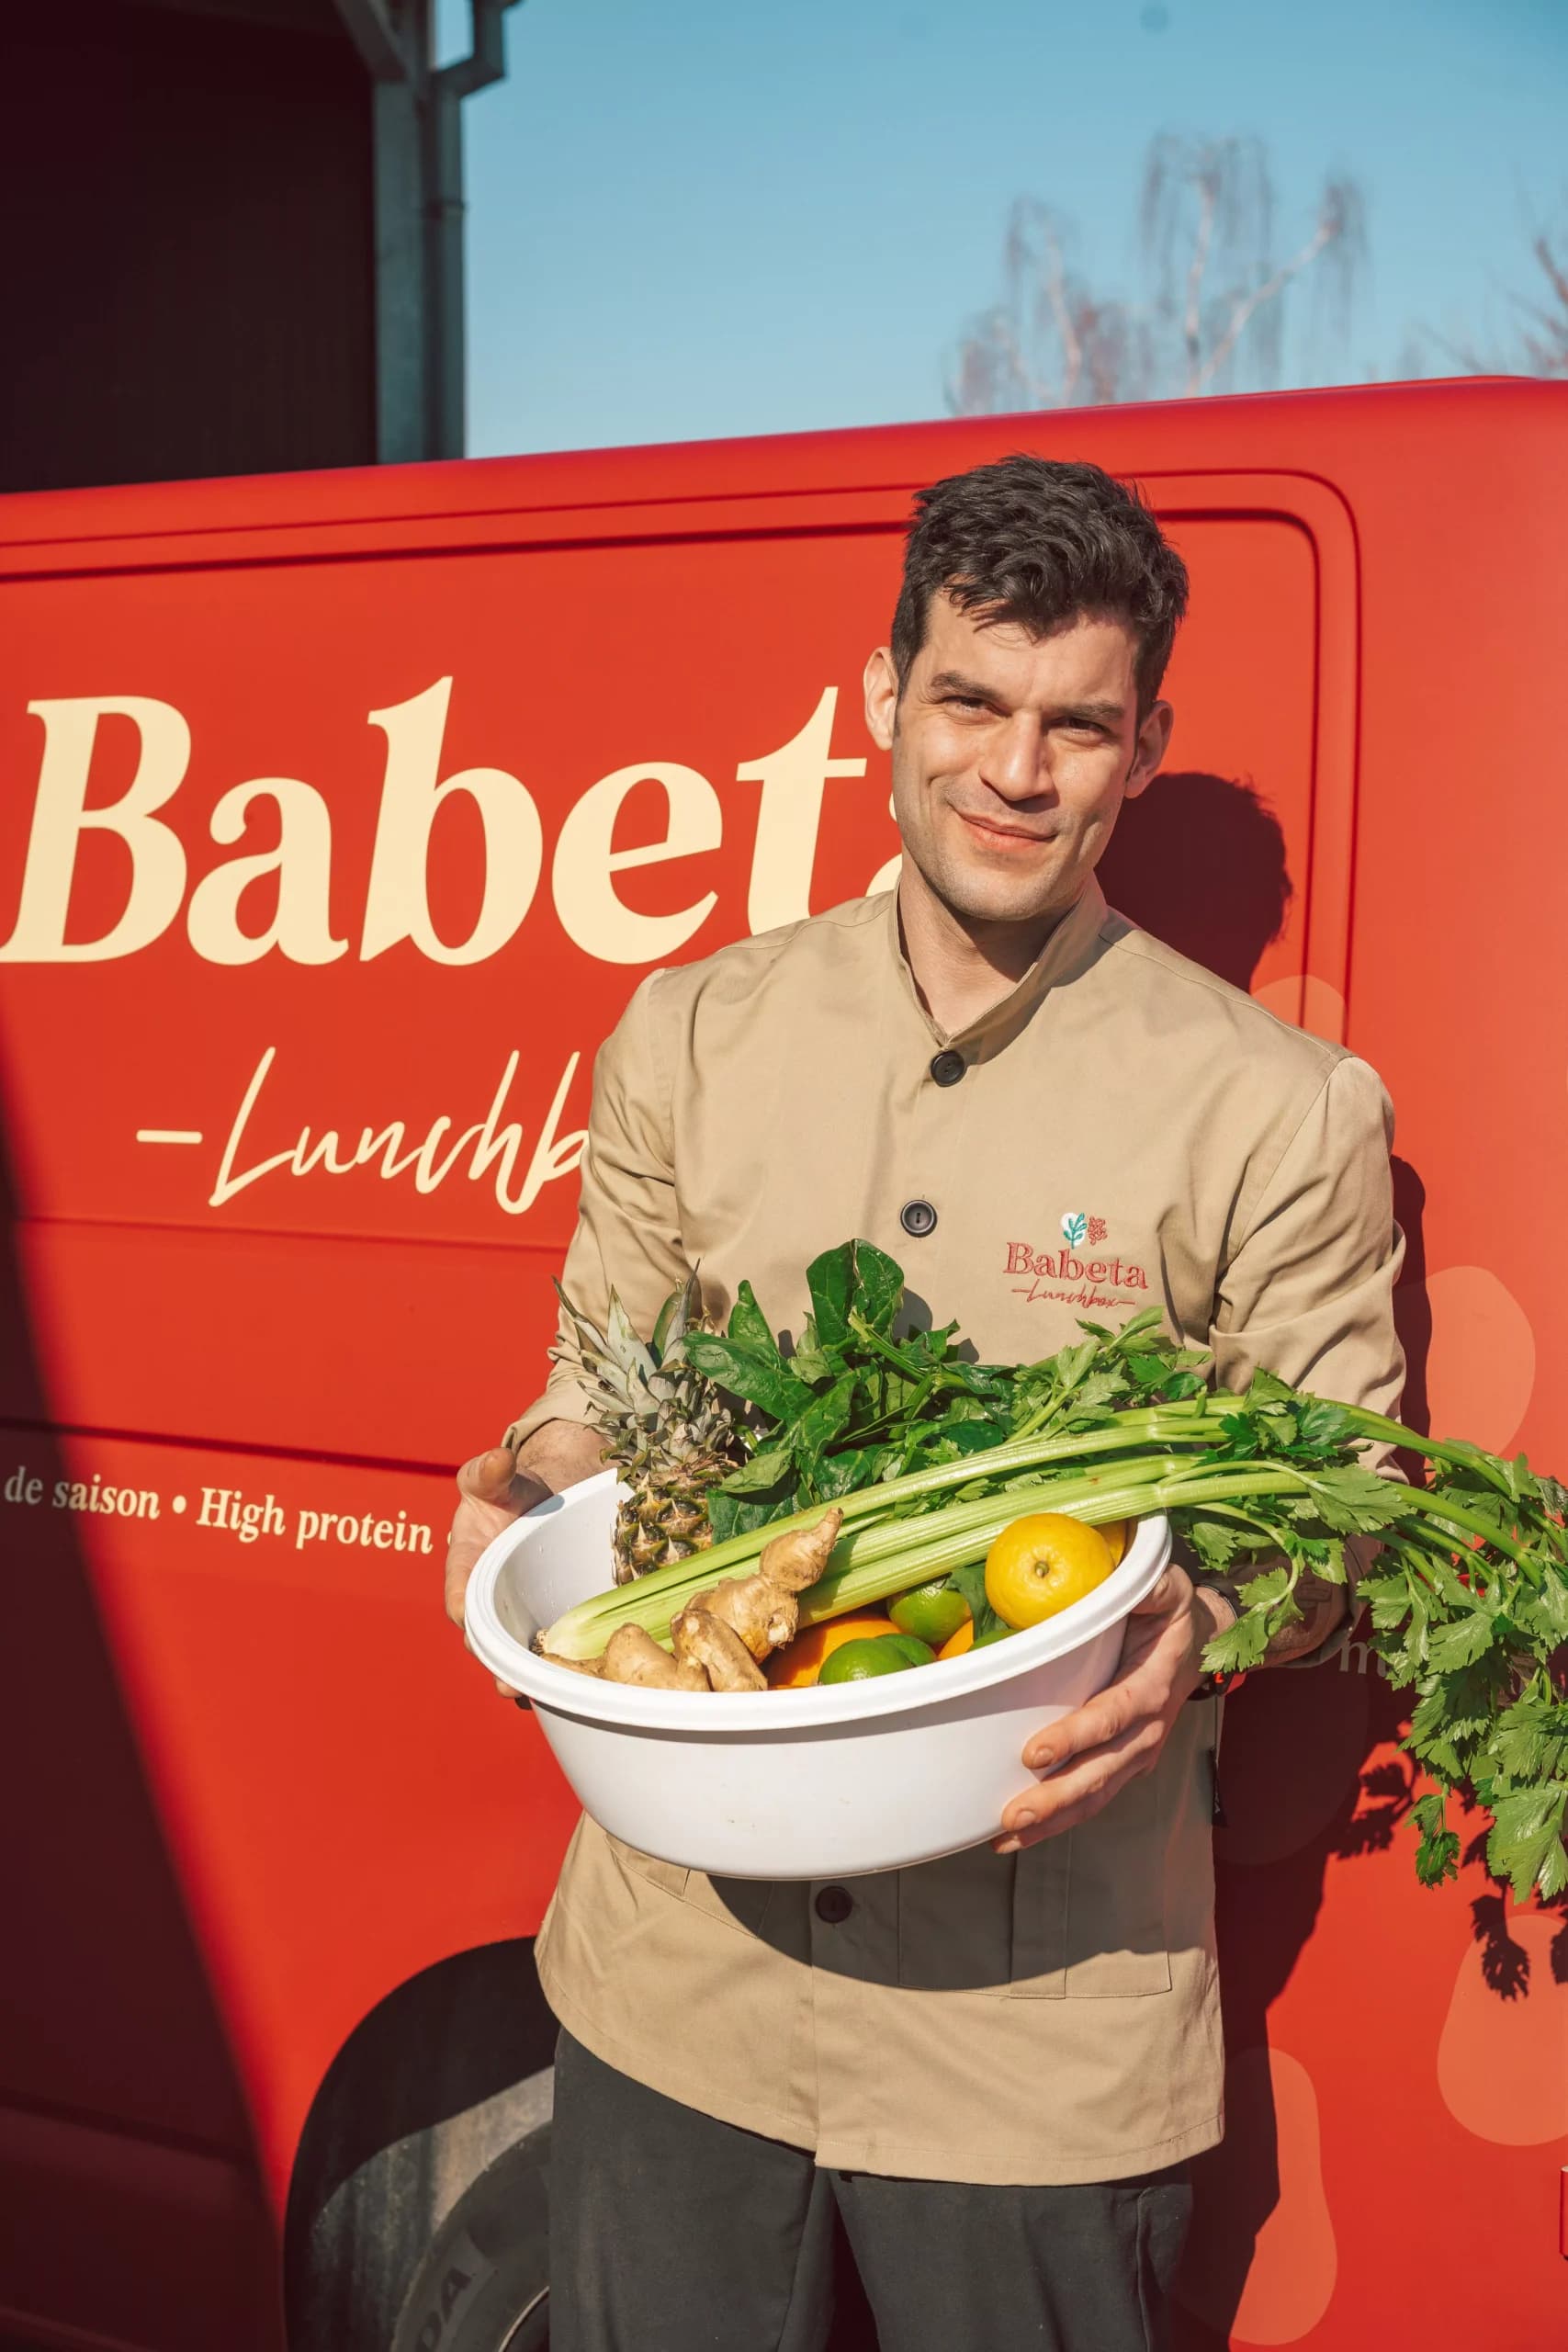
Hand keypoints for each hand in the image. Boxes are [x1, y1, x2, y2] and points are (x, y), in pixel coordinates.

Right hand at [445, 1447, 549, 1696]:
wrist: (550, 1498)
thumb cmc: (513, 1489)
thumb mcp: (498, 1478)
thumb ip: (490, 1472)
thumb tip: (497, 1459)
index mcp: (467, 1562)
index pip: (459, 1589)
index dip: (461, 1606)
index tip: (466, 1620)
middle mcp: (487, 1596)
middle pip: (484, 1636)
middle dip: (493, 1660)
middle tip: (506, 1682)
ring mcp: (516, 1613)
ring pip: (512, 1653)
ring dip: (521, 1677)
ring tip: (534, 1696)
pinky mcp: (544, 1621)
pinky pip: (542, 1652)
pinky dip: (551, 1671)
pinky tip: (569, 1688)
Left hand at [994, 1564, 1231, 1853]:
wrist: (1205, 1644)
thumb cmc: (1175, 1613)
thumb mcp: (1169, 1586)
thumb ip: (1149, 1587)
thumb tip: (1132, 1584)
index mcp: (1153, 1687)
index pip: (1112, 1715)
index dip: (1075, 1736)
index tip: (1034, 1752)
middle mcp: (1147, 1730)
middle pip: (1100, 1773)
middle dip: (1056, 1799)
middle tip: (1013, 1815)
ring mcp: (1137, 1753)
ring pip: (1096, 1796)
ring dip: (1053, 1820)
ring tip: (1006, 1836)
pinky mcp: (1125, 1763)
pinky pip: (1094, 1797)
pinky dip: (1059, 1819)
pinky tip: (1020, 1832)